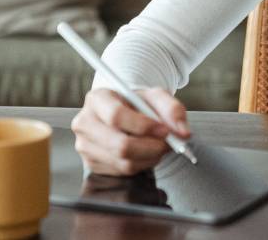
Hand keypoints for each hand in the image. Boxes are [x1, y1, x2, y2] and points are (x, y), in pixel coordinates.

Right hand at [71, 87, 191, 175]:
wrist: (124, 113)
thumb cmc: (137, 103)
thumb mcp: (156, 96)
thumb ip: (172, 109)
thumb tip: (182, 132)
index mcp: (97, 99)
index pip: (116, 116)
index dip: (143, 126)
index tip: (165, 130)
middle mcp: (85, 123)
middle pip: (119, 145)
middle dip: (151, 147)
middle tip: (168, 143)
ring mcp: (85, 146)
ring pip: (124, 162)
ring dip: (150, 157)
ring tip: (159, 145)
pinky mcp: (91, 164)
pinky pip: (123, 171)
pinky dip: (142, 164)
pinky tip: (146, 152)